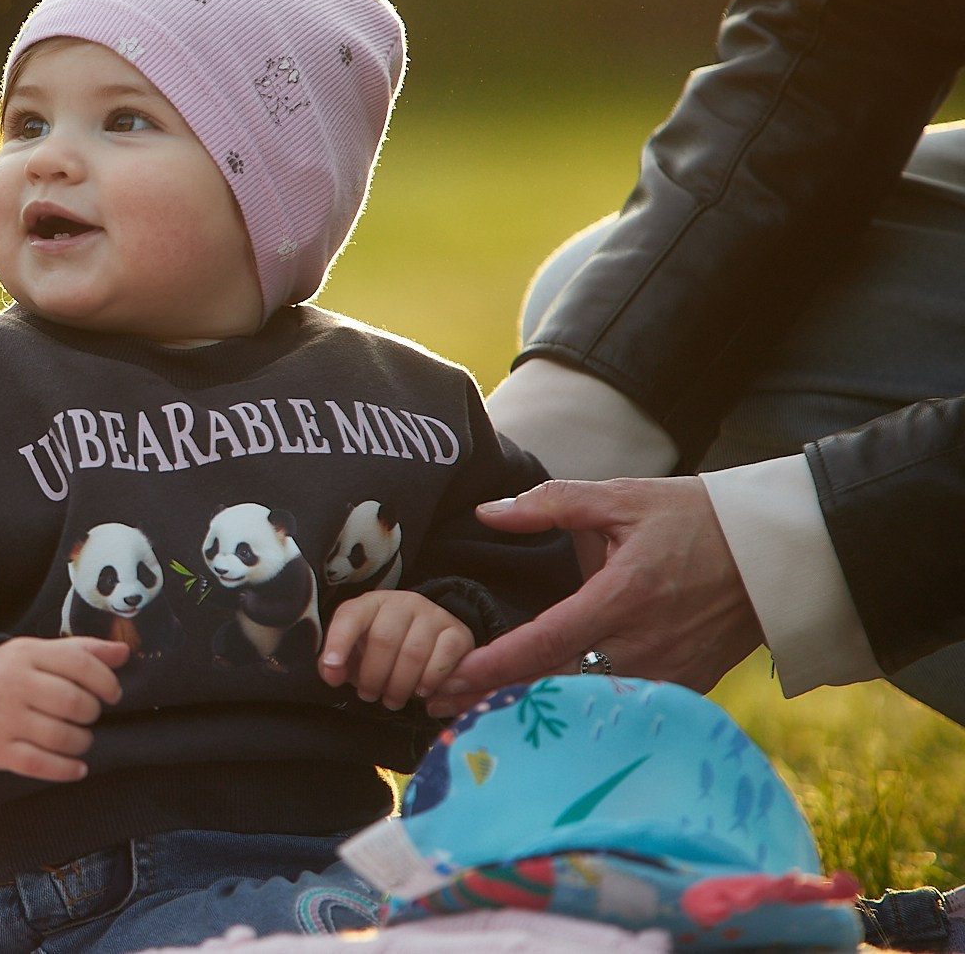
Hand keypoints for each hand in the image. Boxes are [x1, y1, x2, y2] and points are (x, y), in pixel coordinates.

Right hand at [0, 636, 128, 780]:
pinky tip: (78, 767)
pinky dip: (66, 770)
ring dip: (82, 742)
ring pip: (60, 736)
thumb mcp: (38, 653)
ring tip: (80, 738)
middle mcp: (12, 684)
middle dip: (91, 713)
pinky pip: (40, 765)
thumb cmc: (9, 676)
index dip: (105, 680)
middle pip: (73, 702)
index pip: (78, 663)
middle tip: (88, 715)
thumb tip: (124, 652)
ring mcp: (3, 719)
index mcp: (26, 654)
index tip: (113, 693)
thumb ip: (81, 651)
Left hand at [318, 591, 472, 710]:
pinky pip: (443, 658)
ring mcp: (432, 614)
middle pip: (383, 639)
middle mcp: (402, 602)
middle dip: (373, 676)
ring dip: (400, 685)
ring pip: (413, 653)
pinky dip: (430, 681)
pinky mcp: (457, 632)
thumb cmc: (385, 650)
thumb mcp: (357, 653)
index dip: (338, 643)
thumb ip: (336, 664)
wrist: (432, 639)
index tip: (333, 670)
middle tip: (371, 696)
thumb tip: (331, 675)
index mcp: (370, 603)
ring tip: (393, 699)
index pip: (350, 616)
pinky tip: (422, 692)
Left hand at [424, 477, 763, 716]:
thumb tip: (487, 512)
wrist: (776, 555)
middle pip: (557, 683)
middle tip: (436, 700)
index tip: (450, 675)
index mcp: (625, 595)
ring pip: (586, 703)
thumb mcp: (623, 497)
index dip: (496, 664)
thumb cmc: (695, 518)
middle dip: (495, 695)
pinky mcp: (687, 686)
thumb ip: (551, 504)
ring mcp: (670, 672)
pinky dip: (577, 713)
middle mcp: (646, 643)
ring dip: (531, 709)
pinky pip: (620, 705)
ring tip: (470, 710)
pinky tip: (537, 713)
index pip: (546, 642)